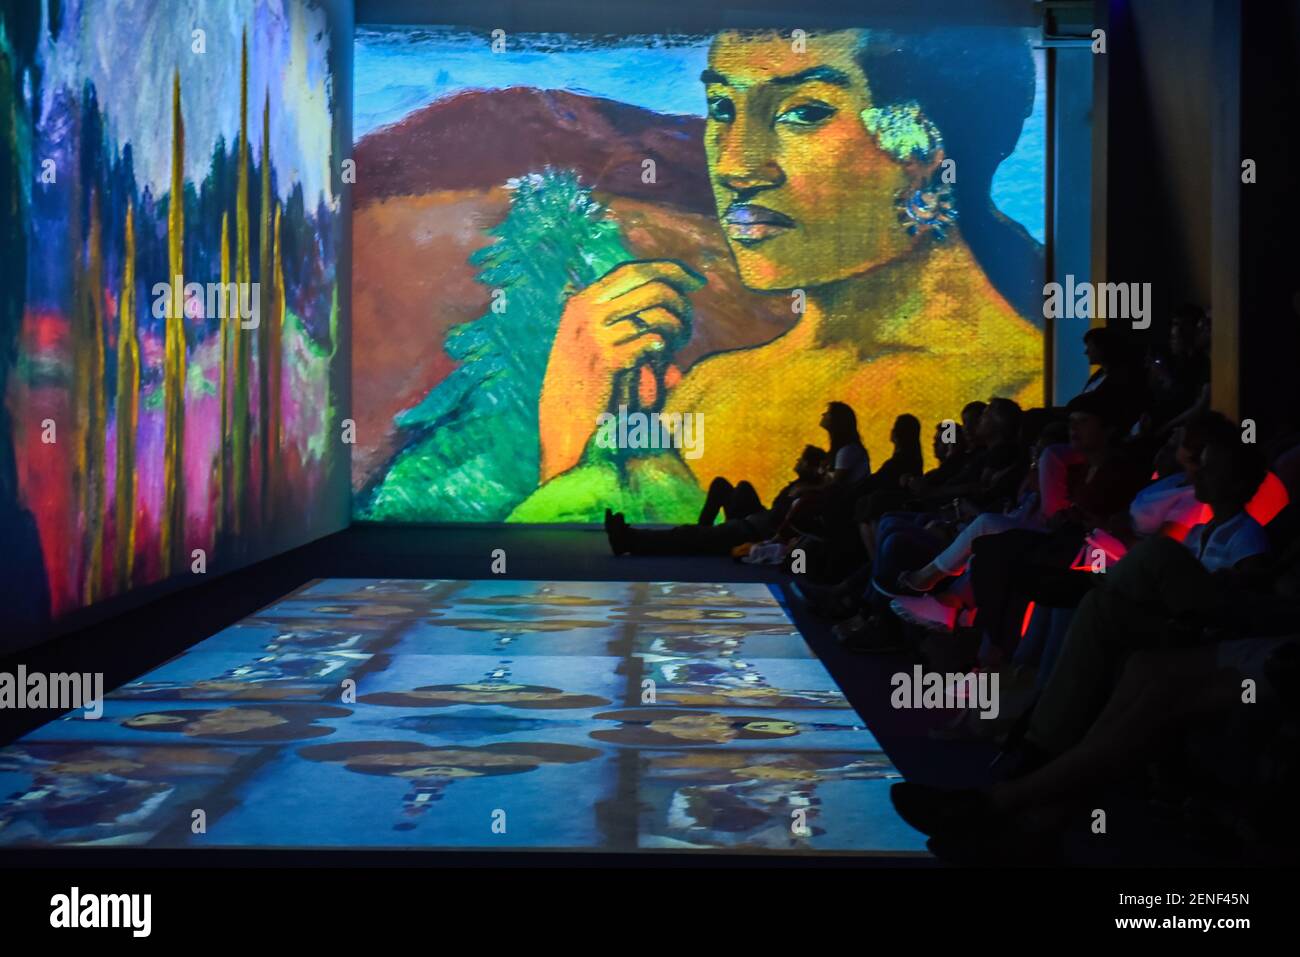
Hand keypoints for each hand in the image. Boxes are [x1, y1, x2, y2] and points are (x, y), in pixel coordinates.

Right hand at [539, 260, 705, 480]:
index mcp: (584, 300)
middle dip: (680, 300)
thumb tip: (666, 288)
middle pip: (650, 286)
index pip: (634, 269)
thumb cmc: (587, 380)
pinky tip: (662, 356)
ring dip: (677, 326)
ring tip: (677, 342)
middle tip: (689, 321)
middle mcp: (587, 311)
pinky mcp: (607, 360)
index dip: (671, 270)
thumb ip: (620, 312)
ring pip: (656, 313)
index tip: (698, 281)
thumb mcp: (594, 338)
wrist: (563, 419)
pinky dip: (664, 346)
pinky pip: (651, 340)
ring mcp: (594, 334)